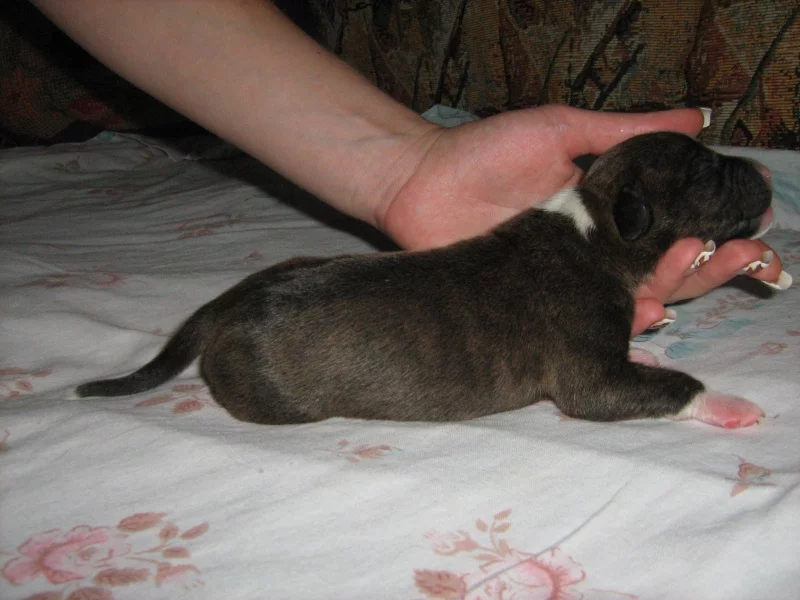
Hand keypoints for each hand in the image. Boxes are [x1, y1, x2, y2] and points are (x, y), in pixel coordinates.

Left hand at [378, 105, 782, 335]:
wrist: (422, 180)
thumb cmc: (489, 152)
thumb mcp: (564, 131)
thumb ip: (625, 131)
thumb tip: (699, 117)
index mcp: (604, 215)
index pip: (667, 230)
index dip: (707, 230)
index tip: (742, 225)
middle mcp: (590, 254)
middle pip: (660, 270)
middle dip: (704, 266)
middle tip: (739, 254)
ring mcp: (564, 284)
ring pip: (628, 300)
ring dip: (668, 291)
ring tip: (689, 274)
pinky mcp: (534, 307)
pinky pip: (581, 323)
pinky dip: (616, 322)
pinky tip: (645, 313)